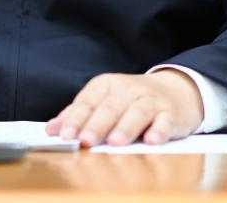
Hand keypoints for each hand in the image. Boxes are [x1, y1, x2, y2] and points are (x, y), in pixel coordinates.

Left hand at [46, 70, 202, 146]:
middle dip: (97, 124)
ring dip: (126, 127)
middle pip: (110, 107)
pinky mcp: (170, 113)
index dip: (75, 118)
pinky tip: (152, 140)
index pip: (88, 101)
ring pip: (137, 112)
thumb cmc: (131, 100)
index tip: (64, 135)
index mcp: (107, 85)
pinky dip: (159, 130)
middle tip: (85, 140)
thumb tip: (51, 129)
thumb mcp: (104, 101)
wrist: (175, 90)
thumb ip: (79, 115)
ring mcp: (151, 100)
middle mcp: (128, 89)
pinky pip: (165, 121)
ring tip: (115, 142)